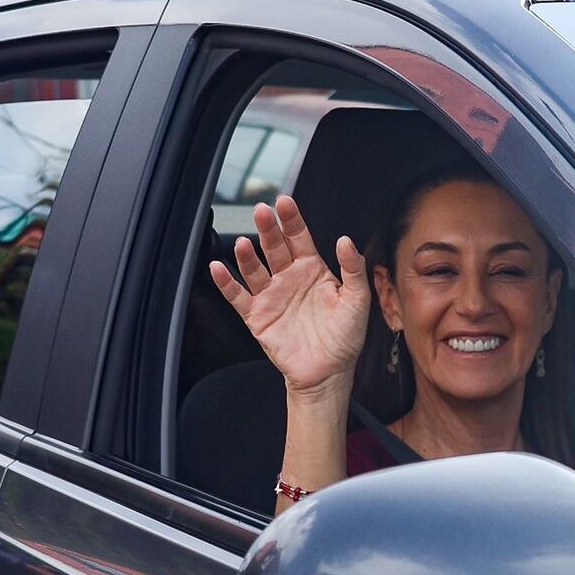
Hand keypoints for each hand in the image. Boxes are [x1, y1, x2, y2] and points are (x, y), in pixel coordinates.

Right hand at [210, 196, 370, 396]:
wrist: (328, 372)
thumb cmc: (345, 337)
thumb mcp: (357, 301)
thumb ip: (353, 270)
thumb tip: (345, 240)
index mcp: (312, 269)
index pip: (299, 238)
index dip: (291, 220)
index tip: (284, 202)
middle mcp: (288, 278)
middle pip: (274, 248)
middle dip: (267, 229)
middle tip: (261, 211)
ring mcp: (271, 296)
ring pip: (254, 269)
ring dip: (247, 256)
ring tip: (243, 243)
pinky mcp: (257, 316)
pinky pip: (238, 297)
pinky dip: (226, 283)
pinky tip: (218, 268)